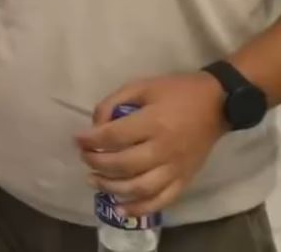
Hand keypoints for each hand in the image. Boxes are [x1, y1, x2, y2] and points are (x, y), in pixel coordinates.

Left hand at [76, 73, 227, 216]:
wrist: (217, 104)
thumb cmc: (176, 92)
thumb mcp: (141, 86)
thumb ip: (113, 102)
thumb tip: (95, 125)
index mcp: (153, 123)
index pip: (114, 137)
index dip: (90, 140)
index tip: (78, 139)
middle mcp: (164, 149)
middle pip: (123, 164)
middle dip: (96, 163)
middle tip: (84, 157)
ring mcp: (176, 168)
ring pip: (139, 187)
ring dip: (111, 187)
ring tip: (93, 180)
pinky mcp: (185, 180)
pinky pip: (162, 201)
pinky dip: (139, 208)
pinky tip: (120, 209)